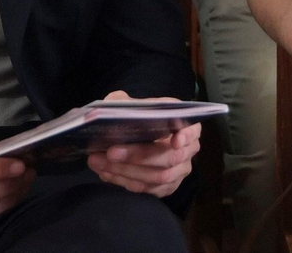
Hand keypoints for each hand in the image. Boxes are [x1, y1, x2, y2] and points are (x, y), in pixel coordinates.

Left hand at [86, 91, 200, 196]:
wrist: (139, 135)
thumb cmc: (138, 117)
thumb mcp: (132, 103)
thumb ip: (124, 102)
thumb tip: (110, 108)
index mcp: (184, 123)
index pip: (192, 130)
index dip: (186, 136)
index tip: (174, 141)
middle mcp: (188, 149)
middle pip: (169, 158)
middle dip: (138, 156)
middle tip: (111, 152)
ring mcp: (180, 170)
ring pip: (158, 177)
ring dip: (126, 172)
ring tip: (99, 163)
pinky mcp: (168, 187)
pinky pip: (149, 189)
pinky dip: (125, 182)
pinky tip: (106, 173)